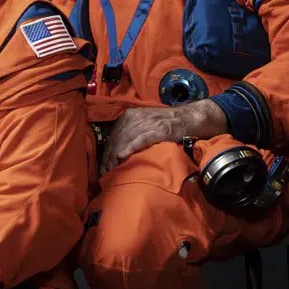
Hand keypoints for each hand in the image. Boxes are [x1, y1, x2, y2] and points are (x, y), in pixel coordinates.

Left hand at [100, 100, 227, 173]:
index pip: (113, 135)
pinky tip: (122, 155)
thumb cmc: (163, 124)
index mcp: (128, 116)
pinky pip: (140, 138)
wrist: (185, 118)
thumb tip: (116, 151)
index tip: (103, 166)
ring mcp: (145, 122)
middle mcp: (134, 117)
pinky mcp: (156, 129)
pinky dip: (130, 147)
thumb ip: (130, 132)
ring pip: (125, 139)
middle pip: (116, 139)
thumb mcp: (143, 123)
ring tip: (111, 169)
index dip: (106, 152)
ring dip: (116, 156)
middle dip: (108, 157)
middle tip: (105, 172)